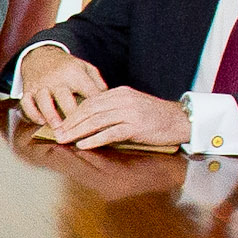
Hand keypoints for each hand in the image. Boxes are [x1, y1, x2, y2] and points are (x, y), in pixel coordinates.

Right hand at [12, 44, 104, 129]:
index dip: (96, 109)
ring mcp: (41, 85)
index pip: (88, 93)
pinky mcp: (28, 90)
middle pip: (65, 98)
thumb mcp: (86, 68)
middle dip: (72, 116)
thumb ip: (99, 84)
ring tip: (59, 131)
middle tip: (78, 133)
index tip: (101, 123)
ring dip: (51, 117)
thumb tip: (109, 102)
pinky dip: (32, 114)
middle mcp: (57, 79)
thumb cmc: (68, 67)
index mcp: (74, 73)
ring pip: (44, 101)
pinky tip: (41, 123)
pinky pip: (27, 103)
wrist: (41, 55)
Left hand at [42, 86, 189, 151]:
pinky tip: (83, 144)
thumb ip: (114, 110)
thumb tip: (92, 121)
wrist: (181, 120)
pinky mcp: (136, 126)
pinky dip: (95, 139)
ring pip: (97, 121)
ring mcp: (129, 112)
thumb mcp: (133, 107)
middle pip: (90, 111)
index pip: (90, 102)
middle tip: (56, 134)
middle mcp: (123, 100)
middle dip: (71, 123)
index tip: (61, 124)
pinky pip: (111, 132)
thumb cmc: (156, 117)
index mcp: (120, 93)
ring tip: (64, 140)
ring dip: (78, 131)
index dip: (73, 114)